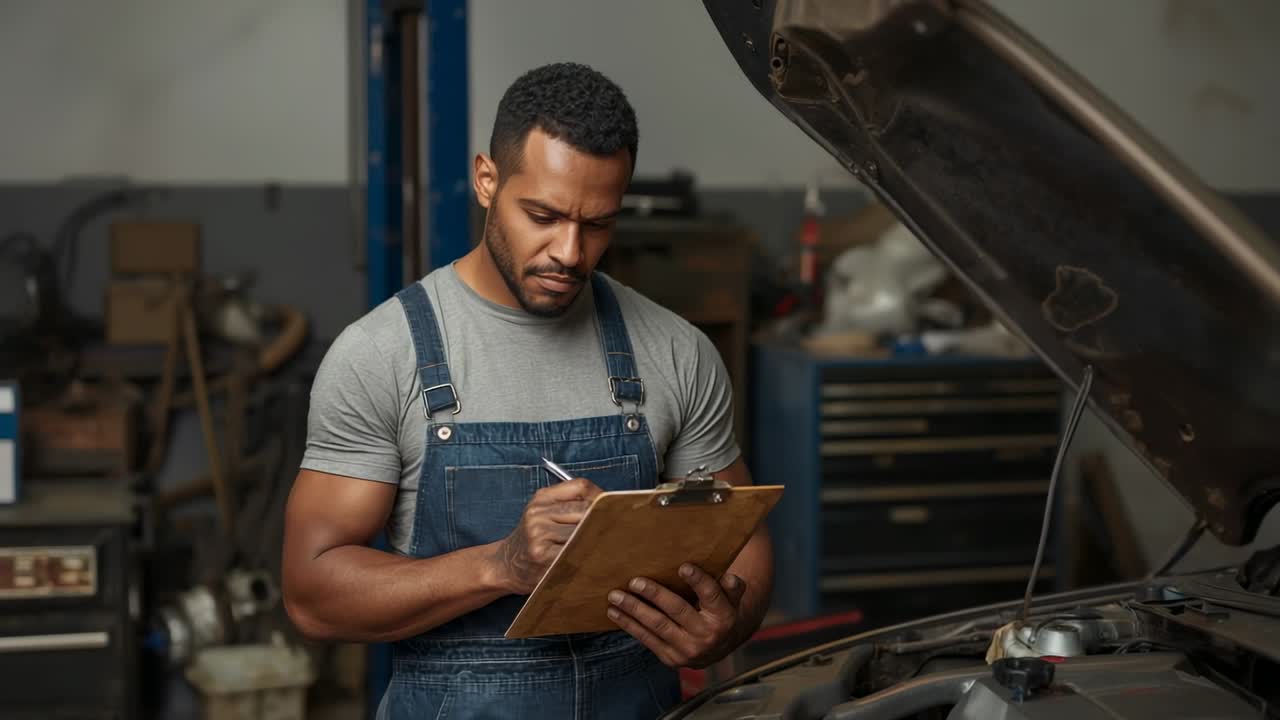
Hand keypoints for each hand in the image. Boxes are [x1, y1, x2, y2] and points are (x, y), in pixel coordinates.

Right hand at [493, 478, 602, 593]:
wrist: (504, 565)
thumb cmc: (531, 539)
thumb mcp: (542, 512)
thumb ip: (569, 503)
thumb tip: (609, 504)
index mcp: (541, 498)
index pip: (581, 487)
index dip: (601, 496)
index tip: (613, 506)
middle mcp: (538, 514)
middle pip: (586, 510)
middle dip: (604, 520)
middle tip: (620, 529)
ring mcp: (540, 535)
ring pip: (583, 532)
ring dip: (598, 540)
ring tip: (608, 545)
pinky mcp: (543, 557)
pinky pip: (576, 552)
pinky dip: (588, 555)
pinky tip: (593, 559)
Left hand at [606, 563, 748, 668]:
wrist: (719, 647)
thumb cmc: (720, 611)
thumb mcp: (731, 598)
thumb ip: (732, 587)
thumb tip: (731, 578)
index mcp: (723, 616)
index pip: (711, 595)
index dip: (697, 581)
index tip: (683, 567)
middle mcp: (706, 635)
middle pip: (677, 610)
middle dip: (654, 595)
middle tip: (635, 581)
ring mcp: (687, 650)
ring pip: (657, 626)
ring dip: (633, 610)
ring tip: (615, 596)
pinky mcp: (671, 659)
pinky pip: (647, 639)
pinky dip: (629, 625)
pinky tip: (614, 612)